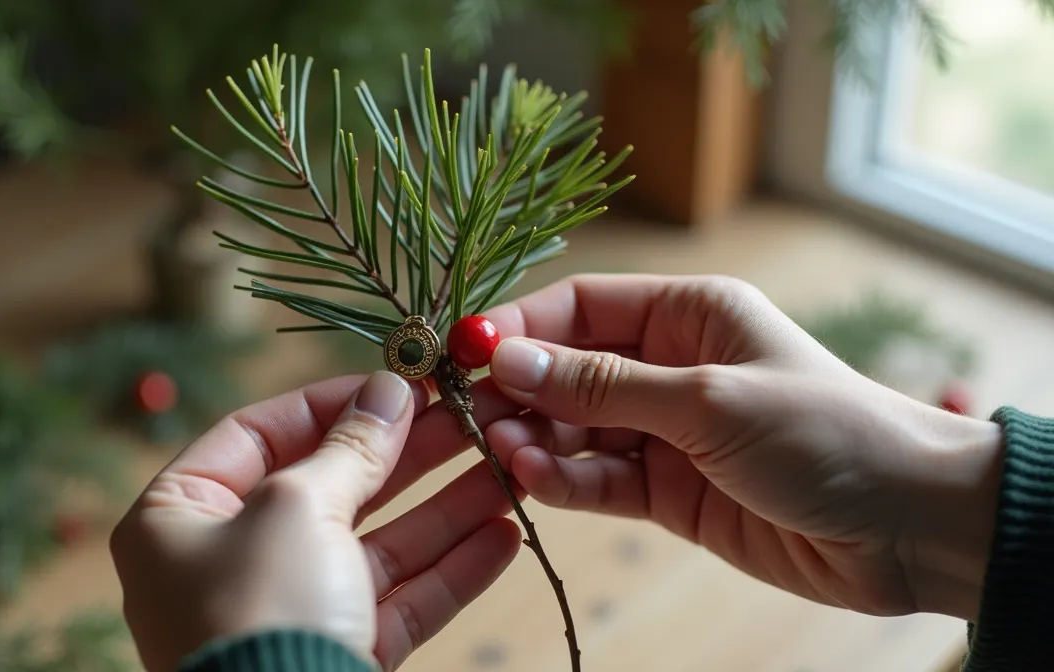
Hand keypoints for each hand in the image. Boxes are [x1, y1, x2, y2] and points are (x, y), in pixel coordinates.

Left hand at [111, 371, 527, 670]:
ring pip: (377, 544)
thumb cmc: (259, 610)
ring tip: (509, 464)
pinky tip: (506, 535)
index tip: (398, 382)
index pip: (257, 433)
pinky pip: (397, 601)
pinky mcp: (337, 654)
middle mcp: (227, 562)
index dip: (330, 402)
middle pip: (330, 486)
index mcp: (180, 515)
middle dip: (408, 453)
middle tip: (471, 414)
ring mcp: (287, 612)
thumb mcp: (297, 507)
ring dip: (445, 506)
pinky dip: (450, 570)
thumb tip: (389, 392)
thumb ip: (349, 449)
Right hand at [480, 274, 1003, 620]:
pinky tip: (535, 480)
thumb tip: (507, 360)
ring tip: (502, 452)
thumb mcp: (708, 399)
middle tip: (468, 415)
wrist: (908, 527)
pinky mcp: (668, 492)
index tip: (463, 352)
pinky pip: (598, 479)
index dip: (520, 326)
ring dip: (535, 439)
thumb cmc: (825, 434)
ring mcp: (666, 431)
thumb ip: (604, 386)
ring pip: (575, 428)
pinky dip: (563, 480)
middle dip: (518, 390)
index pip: (581, 306)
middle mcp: (670, 365)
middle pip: (568, 369)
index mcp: (689, 313)